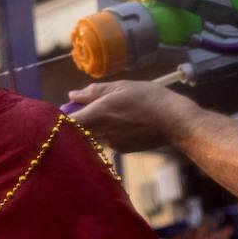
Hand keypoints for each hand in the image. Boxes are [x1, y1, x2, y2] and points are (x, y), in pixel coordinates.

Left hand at [66, 81, 193, 152]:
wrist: (174, 121)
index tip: (69, 109)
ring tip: (118, 113)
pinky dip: (112, 133)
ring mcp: (111, 144)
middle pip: (79, 130)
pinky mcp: (122, 151)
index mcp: (97, 114)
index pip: (68, 122)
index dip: (64, 117)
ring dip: (98, 127)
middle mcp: (101, 133)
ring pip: (94, 136)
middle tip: (94, 107)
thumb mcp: (121, 87)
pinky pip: (109, 141)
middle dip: (81, 120)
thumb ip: (93, 92)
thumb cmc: (148, 98)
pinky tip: (128, 124)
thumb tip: (72, 96)